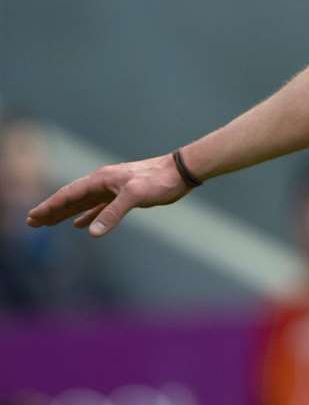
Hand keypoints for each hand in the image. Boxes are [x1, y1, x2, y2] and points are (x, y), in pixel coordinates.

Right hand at [26, 154, 192, 237]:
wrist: (180, 172)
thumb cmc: (159, 180)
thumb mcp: (135, 196)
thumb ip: (112, 214)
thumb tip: (93, 233)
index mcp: (101, 179)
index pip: (68, 195)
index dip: (50, 206)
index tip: (33, 216)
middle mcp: (103, 183)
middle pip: (71, 199)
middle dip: (52, 210)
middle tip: (32, 222)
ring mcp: (113, 189)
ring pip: (83, 204)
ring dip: (66, 214)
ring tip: (49, 223)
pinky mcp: (124, 196)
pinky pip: (100, 207)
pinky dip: (88, 216)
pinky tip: (80, 224)